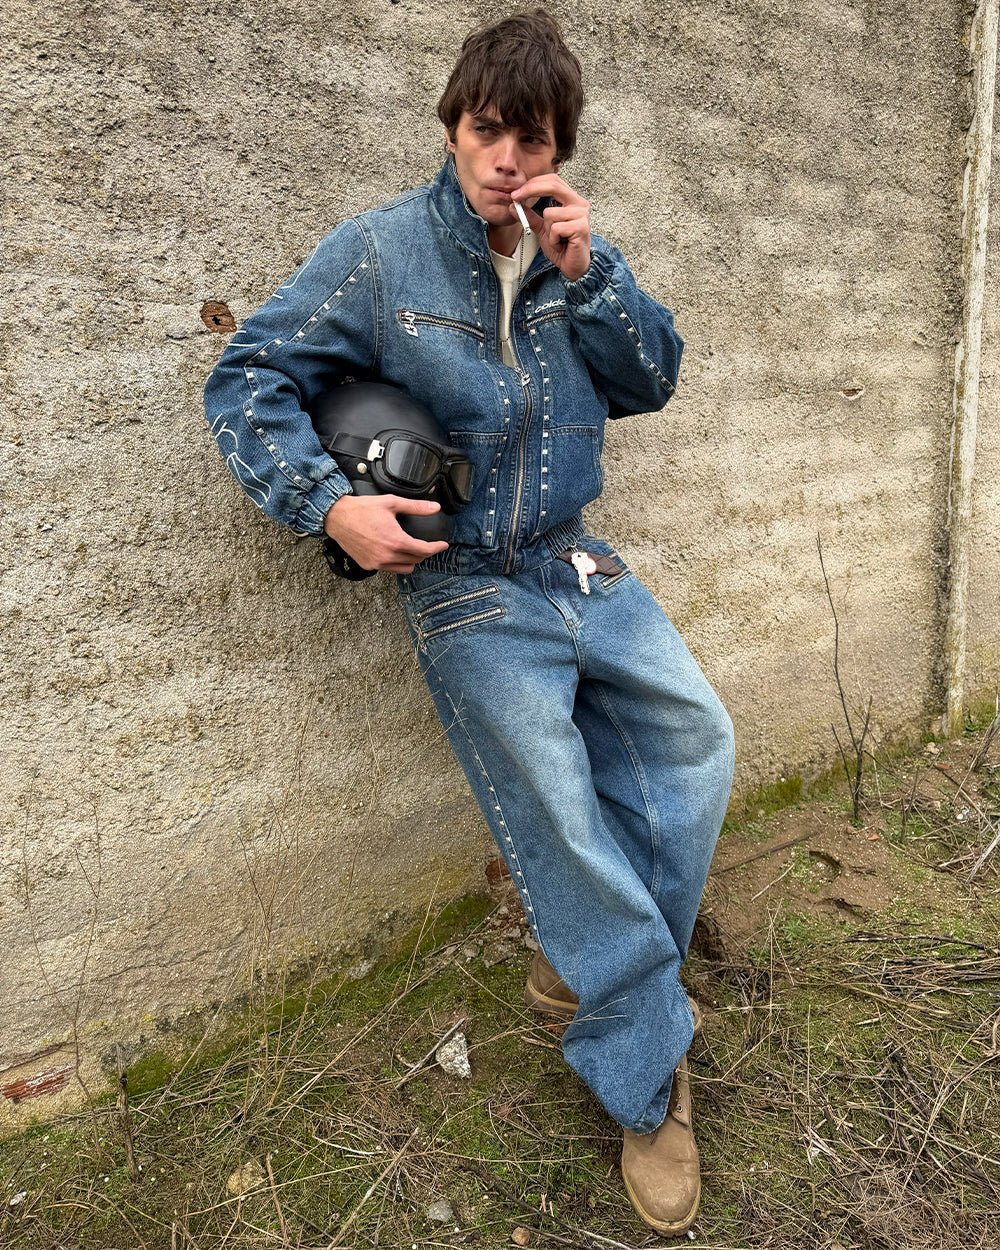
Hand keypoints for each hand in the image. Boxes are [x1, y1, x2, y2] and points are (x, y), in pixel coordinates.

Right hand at [323, 494, 448, 572]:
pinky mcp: (368, 565)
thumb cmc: (362, 509)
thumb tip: (434, 507)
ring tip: (411, 550)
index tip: (442, 545)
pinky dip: (395, 562)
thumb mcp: (392, 503)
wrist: (337, 517)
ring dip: (411, 560)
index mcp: (396, 541)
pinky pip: (389, 569)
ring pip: (404, 569)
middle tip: (427, 544)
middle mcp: (388, 556)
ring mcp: (377, 563)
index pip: (424, 550)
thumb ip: (416, 507)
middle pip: (416, 560)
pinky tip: (393, 552)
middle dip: (424, 553)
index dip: (436, 548)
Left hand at [512, 173, 590, 281]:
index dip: (533, 183)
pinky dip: (553, 240)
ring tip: (556, 239)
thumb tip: (513, 205)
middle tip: (515, 198)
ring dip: (547, 230)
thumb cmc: (561, 247)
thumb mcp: (541, 229)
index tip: (516, 192)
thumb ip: (530, 216)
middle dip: (531, 190)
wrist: (572, 267)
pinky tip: (561, 245)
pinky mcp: (581, 228)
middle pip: (553, 186)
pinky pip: (556, 228)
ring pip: (550, 213)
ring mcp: (582, 215)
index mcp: (571, 200)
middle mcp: (579, 203)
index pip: (552, 181)